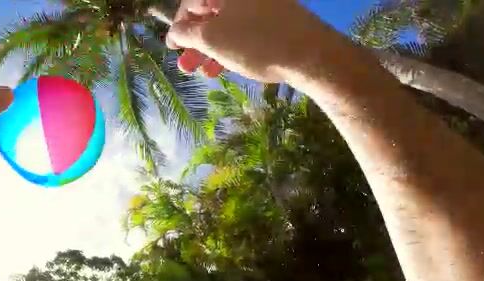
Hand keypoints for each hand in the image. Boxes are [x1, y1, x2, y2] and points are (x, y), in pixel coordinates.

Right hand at [166, 0, 337, 82]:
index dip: (177, 25)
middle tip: (186, 65)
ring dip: (211, 48)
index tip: (172, 47)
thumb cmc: (254, 42)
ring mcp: (262, 5)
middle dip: (194, 40)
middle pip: (210, 13)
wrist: (310, 53)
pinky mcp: (276, 19)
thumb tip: (176, 30)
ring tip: (204, 72)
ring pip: (228, 24)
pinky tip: (224, 67)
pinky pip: (245, 29)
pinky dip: (231, 47)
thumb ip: (187, 33)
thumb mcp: (212, 39)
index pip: (191, 2)